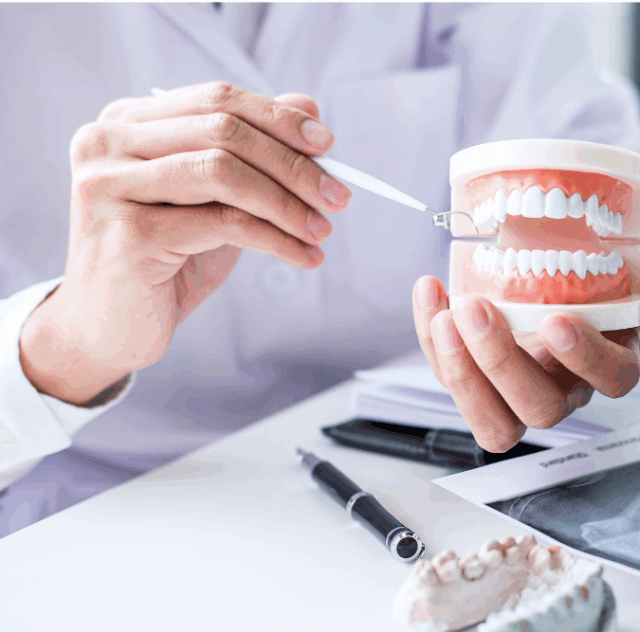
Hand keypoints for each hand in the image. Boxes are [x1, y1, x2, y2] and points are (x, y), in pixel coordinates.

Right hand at [19, 81, 350, 405]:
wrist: (106, 328)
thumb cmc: (162, 260)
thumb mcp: (213, 201)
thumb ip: (252, 154)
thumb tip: (309, 108)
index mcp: (126, 122)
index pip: (217, 100)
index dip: (278, 118)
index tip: (328, 145)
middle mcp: (107, 143)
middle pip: (224, 131)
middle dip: (293, 164)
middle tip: (338, 196)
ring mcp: (110, 185)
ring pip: (224, 172)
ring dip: (287, 203)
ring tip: (322, 230)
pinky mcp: (127, 233)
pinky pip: (223, 224)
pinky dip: (275, 239)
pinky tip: (303, 256)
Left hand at [412, 249, 639, 451]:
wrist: (561, 261)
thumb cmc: (604, 273)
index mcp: (611, 362)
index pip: (612, 379)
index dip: (585, 358)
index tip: (556, 320)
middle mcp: (565, 388)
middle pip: (540, 409)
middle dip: (503, 364)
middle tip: (478, 310)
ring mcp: (517, 392)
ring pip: (493, 420)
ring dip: (461, 373)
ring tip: (445, 314)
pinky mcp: (476, 381)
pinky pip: (451, 379)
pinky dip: (431, 340)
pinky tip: (430, 292)